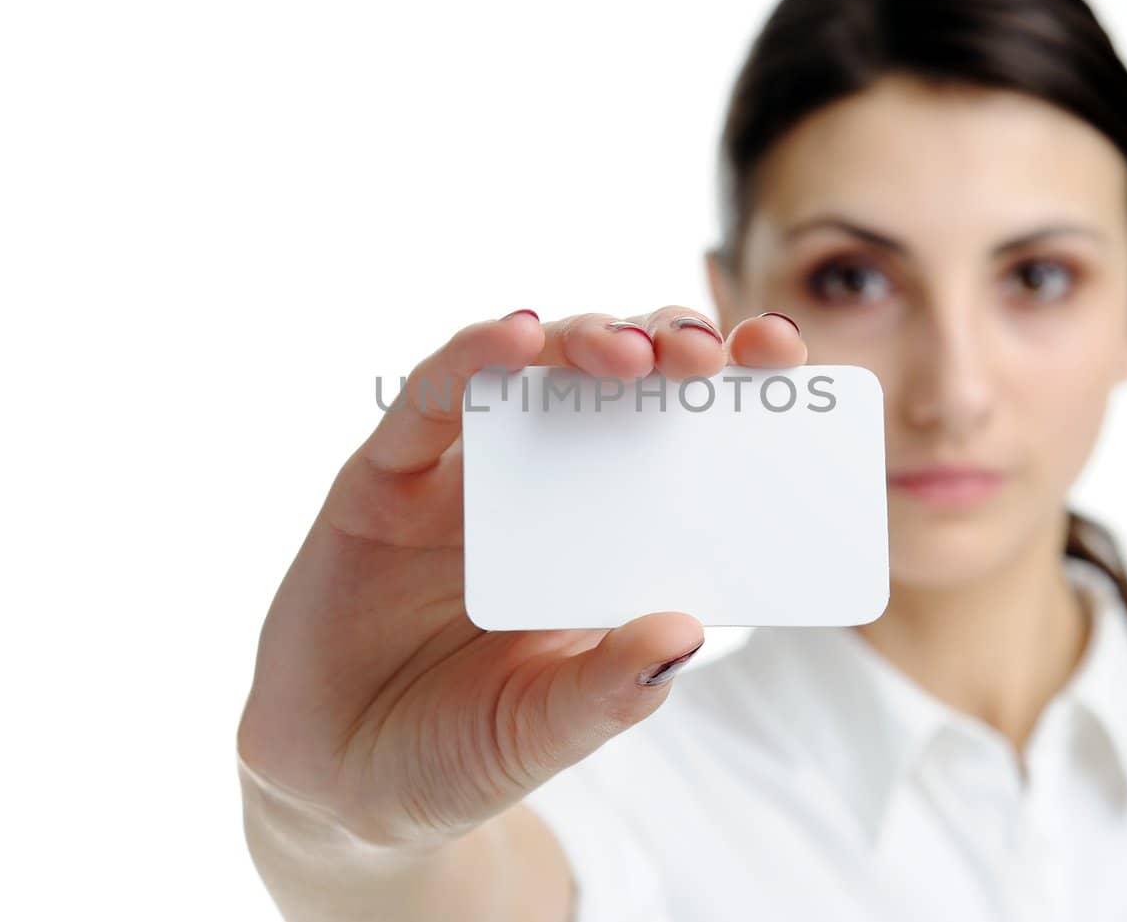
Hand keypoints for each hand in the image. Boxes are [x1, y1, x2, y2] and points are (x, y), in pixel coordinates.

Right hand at [236, 306, 807, 851]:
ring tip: (627, 351)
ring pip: (529, 370)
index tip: (786, 361)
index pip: (680, 438)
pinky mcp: (381, 480)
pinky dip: (469, 360)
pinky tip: (512, 339)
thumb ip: (610, 690)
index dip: (732, 387)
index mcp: (603, 536)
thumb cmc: (460, 752)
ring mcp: (460, 477)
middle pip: (612, 381)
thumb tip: (686, 630)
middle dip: (667, 346)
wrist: (340, 787)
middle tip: (712, 357)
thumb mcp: (548, 730)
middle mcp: (540, 486)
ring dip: (582, 339)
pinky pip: (425, 403)